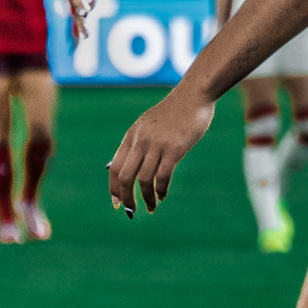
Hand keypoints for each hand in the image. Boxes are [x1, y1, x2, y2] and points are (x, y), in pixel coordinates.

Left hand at [107, 80, 214, 214]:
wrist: (194, 95)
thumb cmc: (174, 112)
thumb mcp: (149, 124)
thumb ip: (139, 142)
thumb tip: (131, 166)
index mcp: (132, 135)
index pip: (114, 167)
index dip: (114, 188)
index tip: (117, 203)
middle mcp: (140, 141)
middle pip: (124, 176)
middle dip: (126, 198)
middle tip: (131, 211)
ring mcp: (157, 145)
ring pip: (143, 180)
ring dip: (146, 198)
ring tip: (151, 207)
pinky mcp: (174, 149)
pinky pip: (163, 176)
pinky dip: (160, 190)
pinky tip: (162, 196)